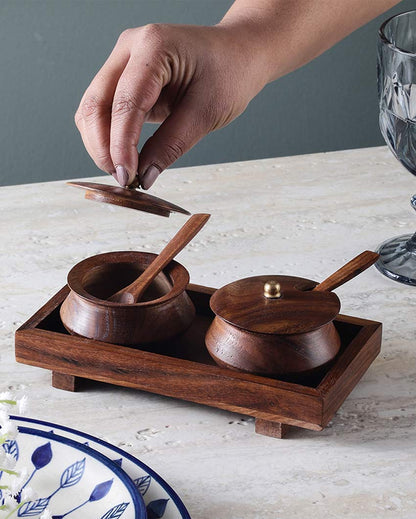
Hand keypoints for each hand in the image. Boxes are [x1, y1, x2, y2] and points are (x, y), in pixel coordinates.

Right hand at [75, 23, 267, 187]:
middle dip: (103, 147)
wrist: (239, 53)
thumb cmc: (230, 73)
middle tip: (123, 180)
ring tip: (125, 172)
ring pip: (93, 108)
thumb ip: (171, 144)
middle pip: (96, 103)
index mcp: (153, 46)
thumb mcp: (207, 113)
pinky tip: (124, 157)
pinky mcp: (124, 76)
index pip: (125, 102)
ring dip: (101, 144)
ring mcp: (123, 60)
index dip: (121, 145)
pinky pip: (104, 109)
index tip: (127, 177)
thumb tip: (144, 176)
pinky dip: (108, 136)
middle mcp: (130, 47)